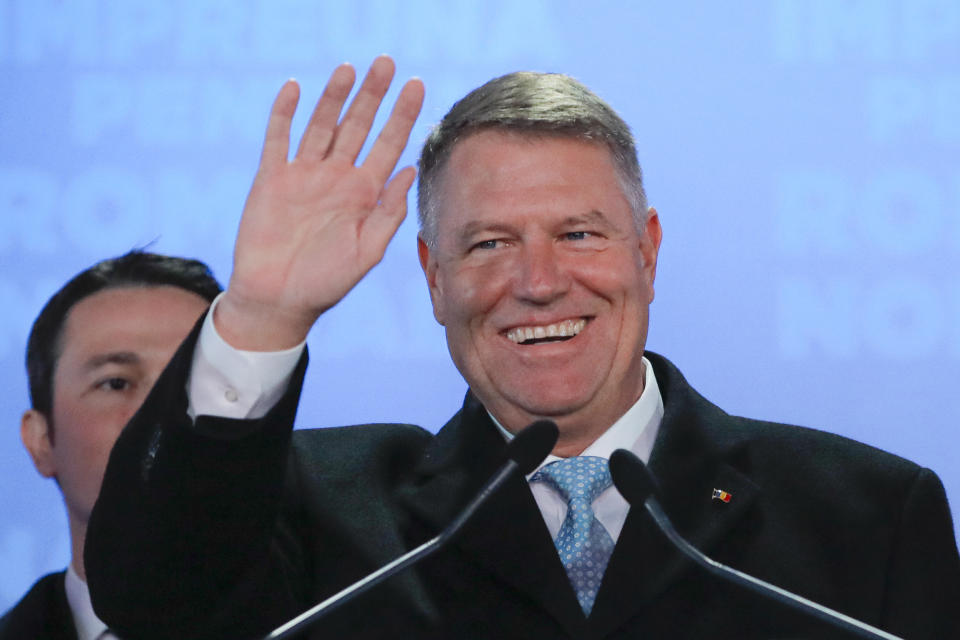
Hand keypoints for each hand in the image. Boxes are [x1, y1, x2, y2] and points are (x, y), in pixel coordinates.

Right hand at [215, 56, 424, 349]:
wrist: (279, 301)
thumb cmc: (327, 283)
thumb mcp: (368, 251)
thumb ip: (388, 212)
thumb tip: (409, 170)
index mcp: (365, 194)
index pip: (389, 145)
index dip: (403, 115)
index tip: (417, 85)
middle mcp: (337, 178)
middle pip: (358, 126)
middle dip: (372, 95)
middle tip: (386, 61)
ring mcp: (304, 176)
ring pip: (322, 125)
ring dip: (334, 97)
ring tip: (349, 68)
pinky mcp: (272, 179)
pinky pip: (279, 139)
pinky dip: (284, 114)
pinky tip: (294, 88)